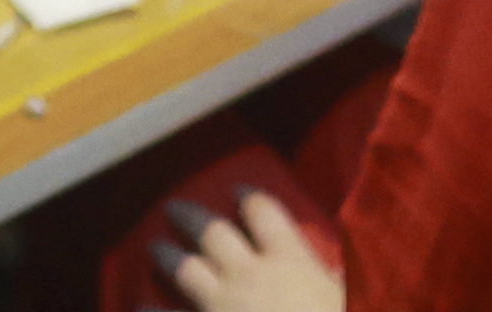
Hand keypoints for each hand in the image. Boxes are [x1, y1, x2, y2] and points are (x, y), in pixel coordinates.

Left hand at [159, 188, 344, 311]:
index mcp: (289, 260)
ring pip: (187, 269)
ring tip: (155, 247)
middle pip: (214, 232)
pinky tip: (142, 307)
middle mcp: (249, 274)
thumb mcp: (350, 299)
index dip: (250, 198)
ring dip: (169, 256)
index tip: (239, 191)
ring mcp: (221, 306)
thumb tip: (329, 273)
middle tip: (174, 208)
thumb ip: (332, 282)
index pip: (264, 213)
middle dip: (193, 217)